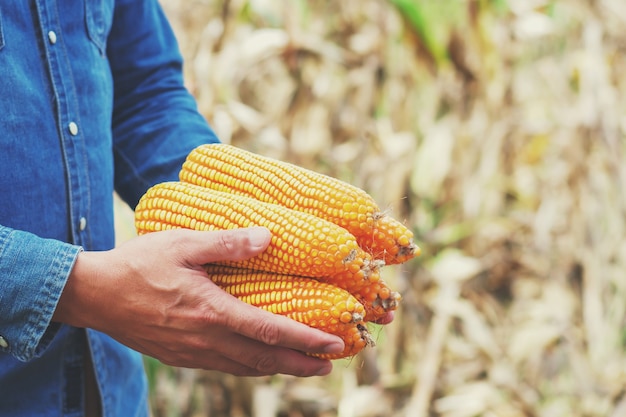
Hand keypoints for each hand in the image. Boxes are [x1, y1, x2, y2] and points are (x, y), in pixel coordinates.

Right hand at [53, 227, 343, 376]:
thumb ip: (226, 243)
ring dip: (277, 368)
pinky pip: (223, 367)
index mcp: (211, 312)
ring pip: (244, 368)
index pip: (270, 331)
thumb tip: (267, 237)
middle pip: (263, 359)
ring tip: (301, 366)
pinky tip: (257, 361)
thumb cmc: (138, 264)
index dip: (305, 341)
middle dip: (300, 364)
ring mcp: (191, 353)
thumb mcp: (183, 244)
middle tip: (328, 367)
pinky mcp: (179, 356)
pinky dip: (248, 367)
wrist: (94, 295)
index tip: (333, 346)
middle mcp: (205, 339)